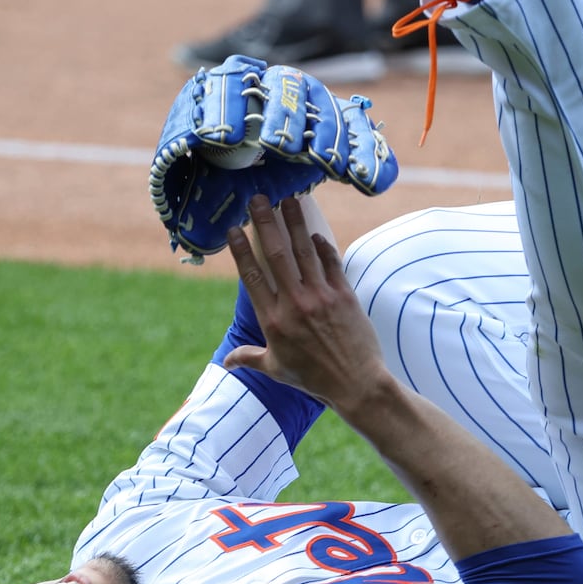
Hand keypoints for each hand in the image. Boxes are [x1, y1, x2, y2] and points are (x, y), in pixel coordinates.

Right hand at [221, 195, 390, 412]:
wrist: (356, 384)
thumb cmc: (313, 379)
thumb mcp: (276, 369)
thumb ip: (249, 358)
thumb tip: (226, 361)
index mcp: (273, 321)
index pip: (252, 277)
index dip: (241, 250)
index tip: (233, 229)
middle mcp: (294, 304)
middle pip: (276, 254)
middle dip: (266, 222)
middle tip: (258, 198)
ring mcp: (321, 297)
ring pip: (304, 251)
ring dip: (296, 222)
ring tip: (289, 199)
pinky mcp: (345, 295)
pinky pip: (331, 262)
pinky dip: (323, 246)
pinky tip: (315, 233)